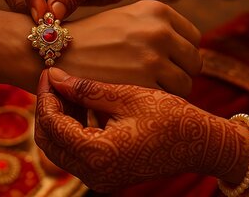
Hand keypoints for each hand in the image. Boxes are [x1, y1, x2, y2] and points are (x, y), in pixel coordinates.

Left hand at [35, 68, 248, 192]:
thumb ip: (86, 88)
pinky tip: (86, 105)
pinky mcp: (107, 174)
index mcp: (97, 154)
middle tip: (56, 80)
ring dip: (60, 118)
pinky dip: (75, 128)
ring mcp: (100, 178)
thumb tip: (54, 75)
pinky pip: (78, 152)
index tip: (50, 70)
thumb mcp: (126, 96)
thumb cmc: (170, 116)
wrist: (202, 143)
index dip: (46, 94)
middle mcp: (94, 174)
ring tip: (71, 89)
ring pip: (61, 147)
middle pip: (50, 140)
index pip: (52, 123)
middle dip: (48, 108)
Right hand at [60, 0, 201, 96]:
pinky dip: (153, 104)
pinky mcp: (143, 83)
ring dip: (168, 92)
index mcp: (157, 10)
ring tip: (142, 92)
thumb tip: (191, 52)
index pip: (194, 39)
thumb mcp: (126, 20)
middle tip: (155, 83)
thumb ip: (158, 30)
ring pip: (185, 84)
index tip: (165, 65)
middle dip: (179, 74)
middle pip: (194, 62)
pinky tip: (133, 100)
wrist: (51, 53)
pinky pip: (169, 101)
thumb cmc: (89, 41)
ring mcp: (153, 56)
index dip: (181, 55)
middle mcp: (159, 29)